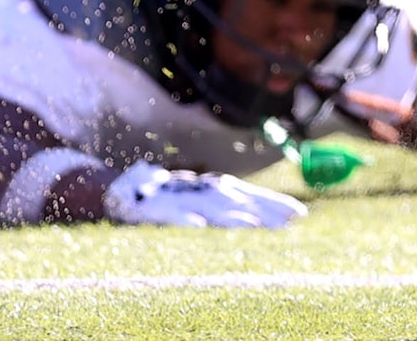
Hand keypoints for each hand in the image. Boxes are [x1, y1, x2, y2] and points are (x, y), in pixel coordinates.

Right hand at [103, 161, 306, 228]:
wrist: (116, 193)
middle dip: (262, 209)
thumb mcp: (195, 204)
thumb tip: (258, 216)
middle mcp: (197, 191)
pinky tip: (198, 226)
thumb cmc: (162, 201)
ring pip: (205, 207)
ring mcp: (174, 199)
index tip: (300, 215)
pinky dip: (183, 220)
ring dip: (228, 216)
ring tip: (252, 224)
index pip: (247, 195)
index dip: (272, 204)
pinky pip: (168, 216)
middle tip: (289, 222)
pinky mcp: (149, 210)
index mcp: (209, 190)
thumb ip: (222, 209)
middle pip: (234, 200)